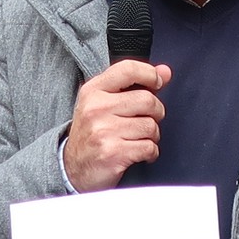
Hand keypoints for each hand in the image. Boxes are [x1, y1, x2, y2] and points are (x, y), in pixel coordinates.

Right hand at [62, 61, 171, 191]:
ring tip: (140, 139)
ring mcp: (103, 131)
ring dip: (152, 136)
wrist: (73, 168)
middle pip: (147, 100)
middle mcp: (96, 108)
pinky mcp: (112, 153)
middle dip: (156, 112)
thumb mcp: (105, 103)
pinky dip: (151, 152)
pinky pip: (149, 147)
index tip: (158, 83)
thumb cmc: (92, 133)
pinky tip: (141, 153)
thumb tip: (165, 71)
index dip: (150, 74)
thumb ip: (135, 84)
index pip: (128, 69)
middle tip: (148, 120)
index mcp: (93, 91)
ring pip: (151, 126)